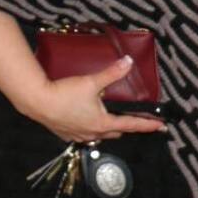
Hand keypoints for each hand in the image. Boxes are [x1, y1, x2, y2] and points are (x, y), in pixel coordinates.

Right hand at [14, 57, 165, 143]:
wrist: (36, 102)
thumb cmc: (64, 94)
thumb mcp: (92, 82)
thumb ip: (112, 73)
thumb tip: (128, 62)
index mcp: (102, 123)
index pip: (131, 125)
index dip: (147, 125)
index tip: (161, 126)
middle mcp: (92, 133)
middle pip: (115, 132)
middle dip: (126, 127)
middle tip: (134, 120)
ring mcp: (77, 135)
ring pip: (99, 135)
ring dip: (107, 129)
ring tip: (111, 120)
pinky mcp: (65, 134)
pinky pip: (83, 135)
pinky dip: (90, 129)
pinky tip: (86, 122)